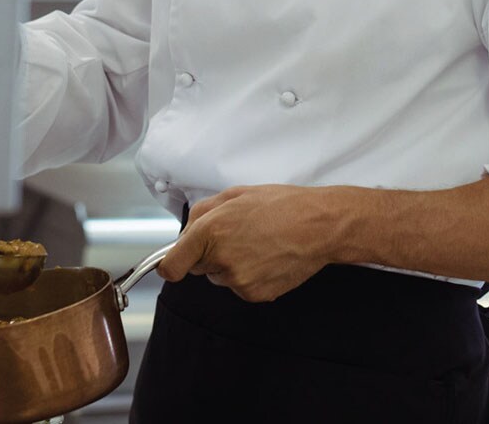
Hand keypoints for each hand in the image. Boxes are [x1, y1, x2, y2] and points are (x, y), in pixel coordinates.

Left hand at [157, 185, 342, 302]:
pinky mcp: (254, 294)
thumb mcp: (236, 194)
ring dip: (230, 265)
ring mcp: (238, 280)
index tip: (172, 263)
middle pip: (197, 267)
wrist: (318, 226)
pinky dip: (249, 276)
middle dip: (208, 254)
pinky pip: (239, 287)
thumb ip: (203, 212)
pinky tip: (266, 258)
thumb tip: (186, 233)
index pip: (171, 265)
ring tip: (257, 244)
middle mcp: (221, 259)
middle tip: (236, 235)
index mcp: (211, 231)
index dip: (170, 264)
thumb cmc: (281, 205)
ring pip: (219, 277)